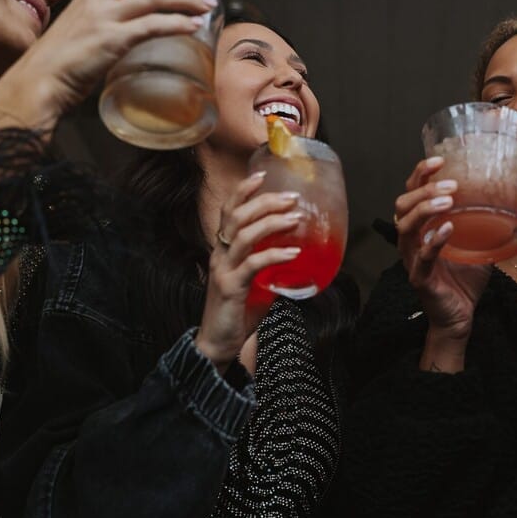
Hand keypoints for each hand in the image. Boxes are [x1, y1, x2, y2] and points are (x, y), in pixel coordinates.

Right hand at [0, 0, 210, 134]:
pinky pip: (152, 25)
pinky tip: (193, 26)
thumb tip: (138, 22)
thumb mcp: (84, 27)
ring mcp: (104, 17)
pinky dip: (177, 23)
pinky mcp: (111, 41)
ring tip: (207, 5)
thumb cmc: (62, 61)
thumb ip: (108, 18)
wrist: (40, 81)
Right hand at [195, 171, 302, 368]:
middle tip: (291, 197)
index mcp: (223, 250)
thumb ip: (271, 268)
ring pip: (244, 235)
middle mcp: (219, 255)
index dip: (243, 191)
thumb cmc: (237, 312)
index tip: (261, 173)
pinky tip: (292, 252)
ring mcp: (224, 270)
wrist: (219, 343)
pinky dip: (274, 255)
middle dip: (264, 201)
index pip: (229, 212)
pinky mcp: (231, 287)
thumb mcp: (257, 283)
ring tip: (295, 218)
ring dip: (271, 223)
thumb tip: (298, 257)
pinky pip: (253, 265)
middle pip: (237, 216)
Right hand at [394, 157, 492, 362]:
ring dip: (426, 209)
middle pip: (402, 204)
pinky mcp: (420, 278)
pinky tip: (447, 229)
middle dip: (423, 189)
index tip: (438, 158)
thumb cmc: (464, 279)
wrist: (460, 316)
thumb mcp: (484, 246)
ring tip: (448, 200)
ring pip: (406, 227)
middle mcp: (411, 239)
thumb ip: (499, 226)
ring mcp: (413, 258)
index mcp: (422, 227)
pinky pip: (422, 257)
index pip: (412, 193)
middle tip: (450, 183)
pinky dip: (433, 241)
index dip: (420, 174)